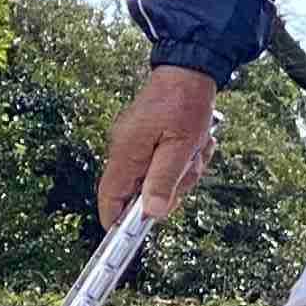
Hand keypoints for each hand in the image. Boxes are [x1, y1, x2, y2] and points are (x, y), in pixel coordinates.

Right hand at [98, 63, 218, 225]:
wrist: (190, 70)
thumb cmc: (185, 103)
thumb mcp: (180, 148)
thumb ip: (164, 182)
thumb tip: (152, 213)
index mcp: (126, 153)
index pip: (110, 198)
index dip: (118, 221)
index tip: (132, 235)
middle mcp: (124, 149)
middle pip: (139, 193)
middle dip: (170, 189)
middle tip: (188, 171)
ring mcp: (135, 143)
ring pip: (157, 178)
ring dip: (182, 172)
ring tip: (196, 150)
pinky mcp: (146, 138)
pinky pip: (162, 162)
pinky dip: (181, 159)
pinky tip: (194, 144)